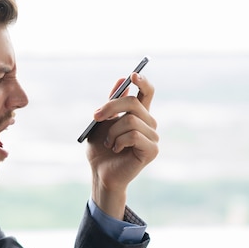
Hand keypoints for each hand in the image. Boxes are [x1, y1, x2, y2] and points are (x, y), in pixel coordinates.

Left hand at [86, 72, 158, 219]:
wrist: (100, 173)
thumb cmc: (100, 150)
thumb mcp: (101, 123)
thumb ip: (111, 103)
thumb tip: (121, 80)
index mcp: (138, 115)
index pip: (147, 93)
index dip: (143, 82)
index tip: (133, 75)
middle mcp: (149, 124)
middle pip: (133, 103)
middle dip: (110, 107)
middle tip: (95, 116)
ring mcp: (153, 137)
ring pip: (131, 120)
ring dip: (112, 131)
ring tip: (109, 143)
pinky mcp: (152, 150)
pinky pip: (134, 135)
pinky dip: (119, 141)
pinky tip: (117, 149)